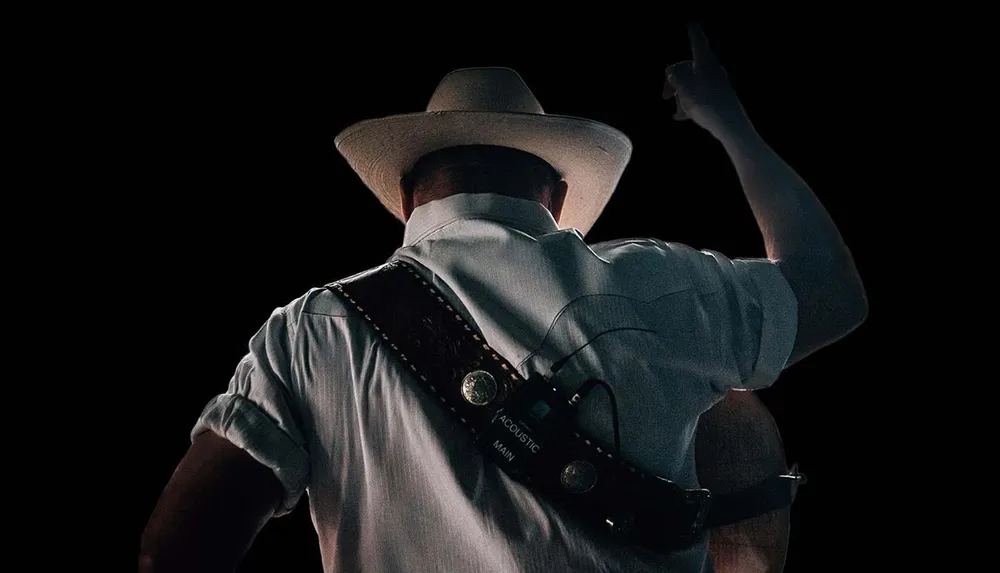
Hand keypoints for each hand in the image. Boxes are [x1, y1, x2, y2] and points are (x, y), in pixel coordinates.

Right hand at [663, 23, 752, 138]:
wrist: (728, 123)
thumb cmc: (704, 100)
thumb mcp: (681, 83)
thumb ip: (674, 72)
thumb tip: (674, 72)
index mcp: (704, 61)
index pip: (697, 41)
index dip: (693, 33)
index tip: (692, 24)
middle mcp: (713, 69)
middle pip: (690, 68)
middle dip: (676, 81)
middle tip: (666, 96)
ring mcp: (717, 84)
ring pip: (693, 85)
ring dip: (682, 96)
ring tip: (677, 112)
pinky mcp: (719, 98)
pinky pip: (700, 97)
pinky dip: (690, 104)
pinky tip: (681, 117)